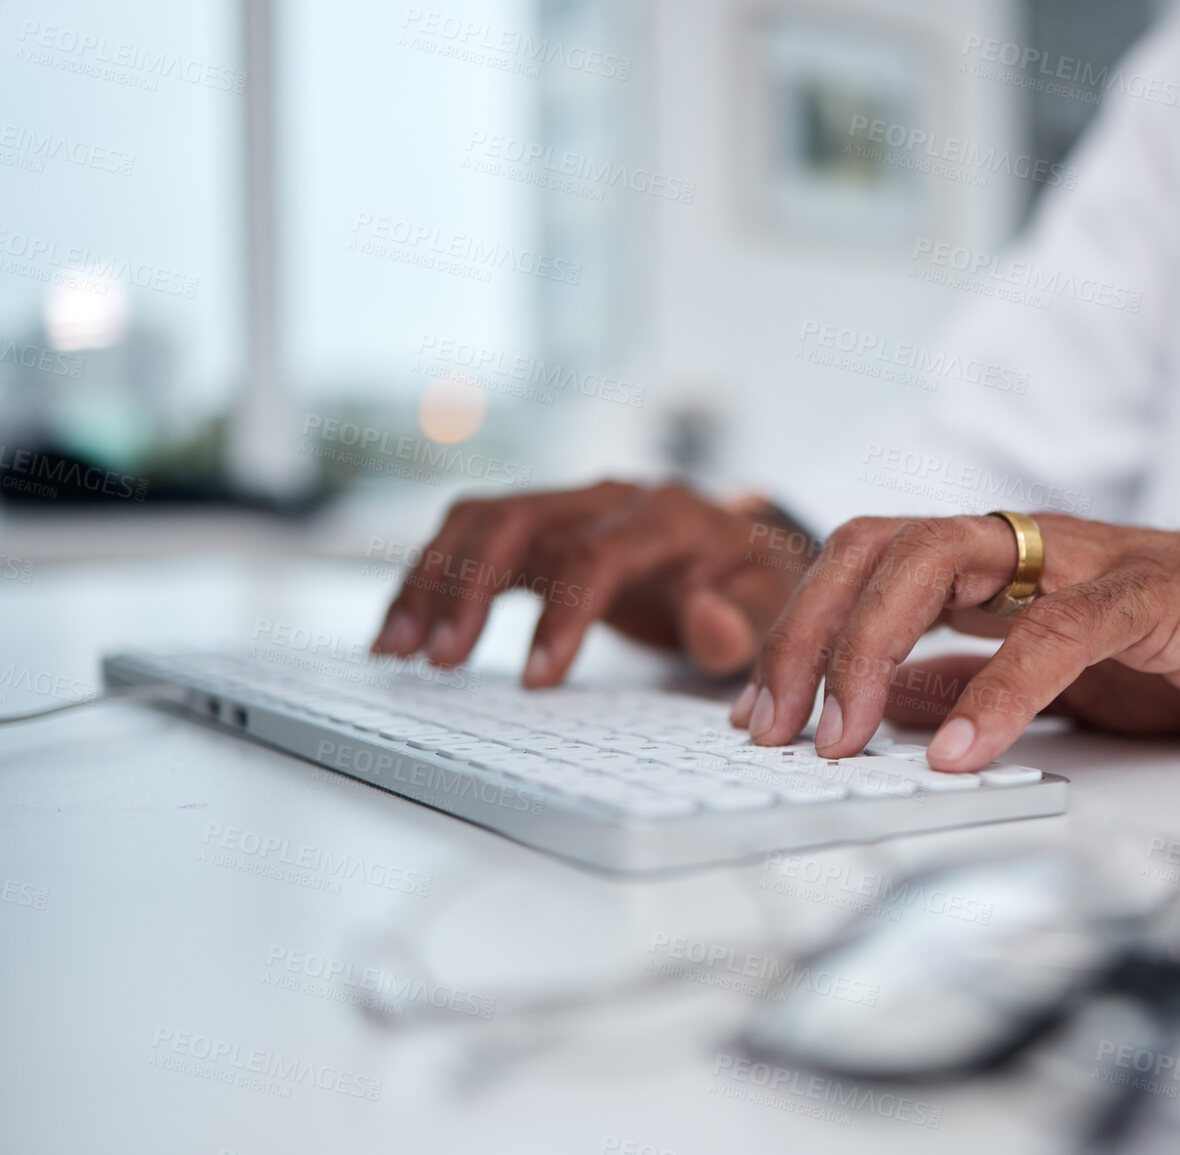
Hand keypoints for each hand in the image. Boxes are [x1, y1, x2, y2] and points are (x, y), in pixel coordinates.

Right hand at [371, 483, 812, 685]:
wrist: (743, 550)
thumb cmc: (754, 585)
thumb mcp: (768, 608)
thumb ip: (743, 621)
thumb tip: (710, 622)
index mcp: (670, 516)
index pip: (599, 553)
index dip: (563, 616)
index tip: (537, 681)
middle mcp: (609, 498)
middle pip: (521, 522)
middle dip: (471, 588)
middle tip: (440, 661)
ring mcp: (569, 506)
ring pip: (480, 522)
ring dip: (431, 581)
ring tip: (397, 651)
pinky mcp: (540, 527)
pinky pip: (468, 539)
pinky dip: (428, 581)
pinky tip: (399, 634)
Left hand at [734, 514, 1179, 771]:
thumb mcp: (1055, 676)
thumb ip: (966, 676)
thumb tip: (879, 700)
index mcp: (997, 562)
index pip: (865, 563)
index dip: (800, 629)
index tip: (762, 713)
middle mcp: (1026, 545)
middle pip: (876, 548)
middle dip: (806, 636)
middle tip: (772, 728)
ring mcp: (1084, 560)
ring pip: (937, 562)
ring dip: (868, 651)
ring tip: (838, 738)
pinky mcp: (1152, 594)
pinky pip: (1053, 633)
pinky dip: (996, 693)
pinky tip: (958, 752)